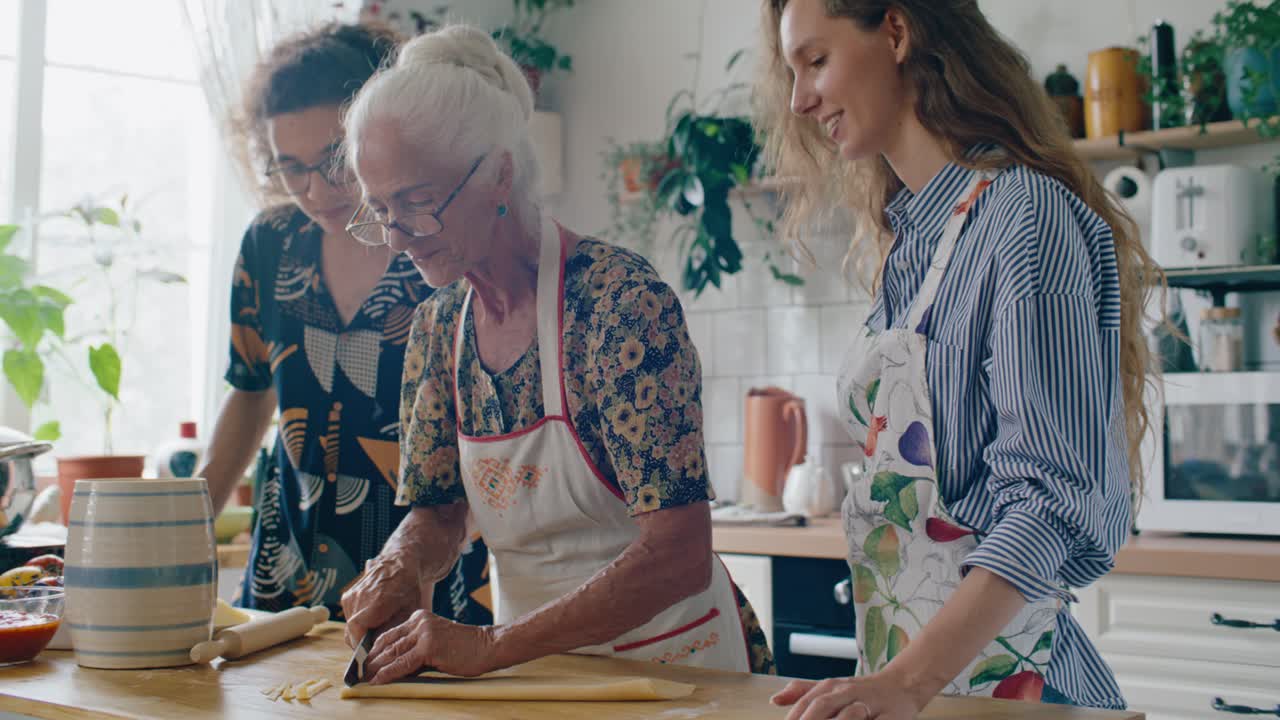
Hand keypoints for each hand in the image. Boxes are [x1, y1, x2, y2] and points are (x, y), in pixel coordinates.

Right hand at [340, 554, 421, 649]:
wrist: (399, 563)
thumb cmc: (408, 588)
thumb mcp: (408, 612)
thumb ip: (391, 632)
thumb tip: (379, 652)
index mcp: (374, 602)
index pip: (356, 634)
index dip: (361, 649)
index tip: (370, 657)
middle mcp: (358, 599)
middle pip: (352, 634)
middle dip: (364, 644)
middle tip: (378, 648)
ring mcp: (350, 596)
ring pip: (350, 627)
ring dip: (361, 633)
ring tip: (379, 630)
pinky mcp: (347, 596)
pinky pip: (350, 618)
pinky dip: (359, 623)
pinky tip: (374, 619)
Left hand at [364, 609, 501, 682]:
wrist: (487, 646)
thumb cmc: (464, 648)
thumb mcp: (436, 642)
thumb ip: (415, 650)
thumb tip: (393, 666)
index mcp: (420, 617)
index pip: (390, 634)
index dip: (375, 650)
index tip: (364, 663)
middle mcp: (419, 622)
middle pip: (388, 643)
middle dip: (371, 660)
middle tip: (358, 673)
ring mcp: (424, 633)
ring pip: (392, 653)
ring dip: (376, 668)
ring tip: (364, 679)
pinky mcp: (429, 647)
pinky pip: (402, 663)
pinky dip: (388, 673)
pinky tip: (378, 680)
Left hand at [771, 671, 924, 719]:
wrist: (902, 685)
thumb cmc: (861, 691)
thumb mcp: (831, 688)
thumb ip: (803, 693)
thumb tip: (775, 700)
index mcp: (831, 686)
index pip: (807, 702)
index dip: (795, 717)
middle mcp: (849, 692)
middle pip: (824, 705)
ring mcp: (870, 703)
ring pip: (850, 714)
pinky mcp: (891, 717)